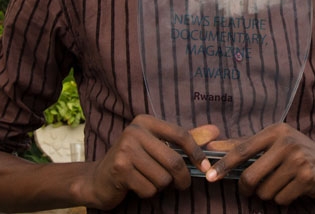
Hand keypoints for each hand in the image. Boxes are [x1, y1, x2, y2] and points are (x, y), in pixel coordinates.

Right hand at [82, 115, 215, 209]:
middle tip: (181, 185)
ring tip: (147, 180)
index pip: (180, 135)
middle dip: (182, 178)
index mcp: (145, 122)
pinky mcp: (120, 169)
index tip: (206, 168)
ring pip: (162, 178)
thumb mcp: (158, 146)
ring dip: (160, 186)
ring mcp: (125, 149)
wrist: (99, 179)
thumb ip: (185, 140)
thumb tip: (215, 131)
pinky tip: (136, 186)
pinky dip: (148, 193)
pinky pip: (149, 188)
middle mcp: (134, 131)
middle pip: (173, 161)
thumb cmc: (133, 162)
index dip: (197, 153)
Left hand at [204, 123, 314, 205]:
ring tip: (281, 184)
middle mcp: (286, 142)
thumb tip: (212, 147)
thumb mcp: (273, 142)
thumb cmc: (297, 153)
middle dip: (247, 188)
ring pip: (265, 191)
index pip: (242, 149)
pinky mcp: (307, 177)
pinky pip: (281, 198)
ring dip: (268, 194)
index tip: (210, 176)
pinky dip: (283, 199)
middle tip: (251, 190)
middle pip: (251, 176)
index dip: (224, 164)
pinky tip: (293, 189)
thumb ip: (244, 145)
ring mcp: (298, 159)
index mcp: (275, 131)